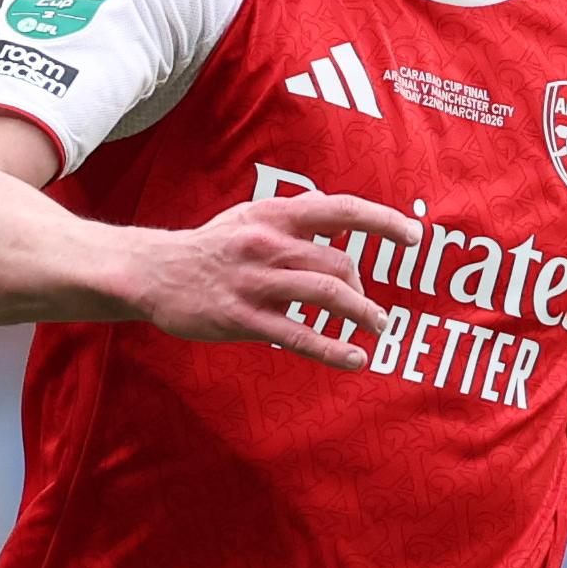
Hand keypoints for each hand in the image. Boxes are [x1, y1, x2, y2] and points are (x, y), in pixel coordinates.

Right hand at [114, 190, 424, 367]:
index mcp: (274, 217)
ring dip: (361, 314)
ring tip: (379, 327)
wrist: (152, 272)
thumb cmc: (208, 247)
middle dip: (361, 288)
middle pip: (337, 263)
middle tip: (369, 309)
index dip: (382, 221)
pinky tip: (356, 359)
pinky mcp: (243, 318)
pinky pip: (298, 335)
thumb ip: (289, 216)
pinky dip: (332, 349)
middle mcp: (268, 245)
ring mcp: (255, 283)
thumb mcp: (247, 218)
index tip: (414, 236)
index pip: (340, 210)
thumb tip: (324, 208)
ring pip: (325, 295)